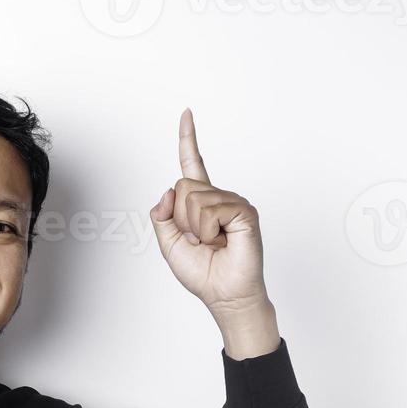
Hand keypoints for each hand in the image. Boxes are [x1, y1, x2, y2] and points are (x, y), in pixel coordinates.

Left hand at [150, 109, 277, 354]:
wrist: (224, 294)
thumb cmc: (202, 273)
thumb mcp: (168, 244)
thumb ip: (161, 216)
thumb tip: (169, 189)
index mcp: (200, 203)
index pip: (192, 165)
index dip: (188, 139)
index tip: (186, 113)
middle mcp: (218, 198)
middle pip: (183, 186)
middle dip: (180, 218)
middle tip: (198, 240)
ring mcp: (233, 203)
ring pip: (194, 198)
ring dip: (194, 227)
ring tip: (211, 243)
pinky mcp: (244, 212)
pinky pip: (211, 210)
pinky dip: (208, 230)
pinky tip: (221, 240)